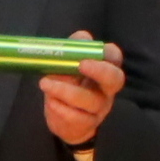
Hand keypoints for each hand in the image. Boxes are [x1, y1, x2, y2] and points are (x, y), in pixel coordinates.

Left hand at [39, 33, 124, 147]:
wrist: (65, 121)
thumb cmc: (68, 86)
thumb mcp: (67, 66)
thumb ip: (73, 50)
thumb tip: (82, 36)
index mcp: (103, 69)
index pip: (114, 57)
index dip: (107, 53)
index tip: (87, 52)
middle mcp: (106, 89)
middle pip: (114, 79)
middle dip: (99, 71)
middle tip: (80, 65)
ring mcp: (99, 108)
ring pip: (91, 100)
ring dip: (66, 91)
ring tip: (45, 83)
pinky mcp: (88, 124)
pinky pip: (78, 117)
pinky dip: (61, 108)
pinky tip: (51, 103)